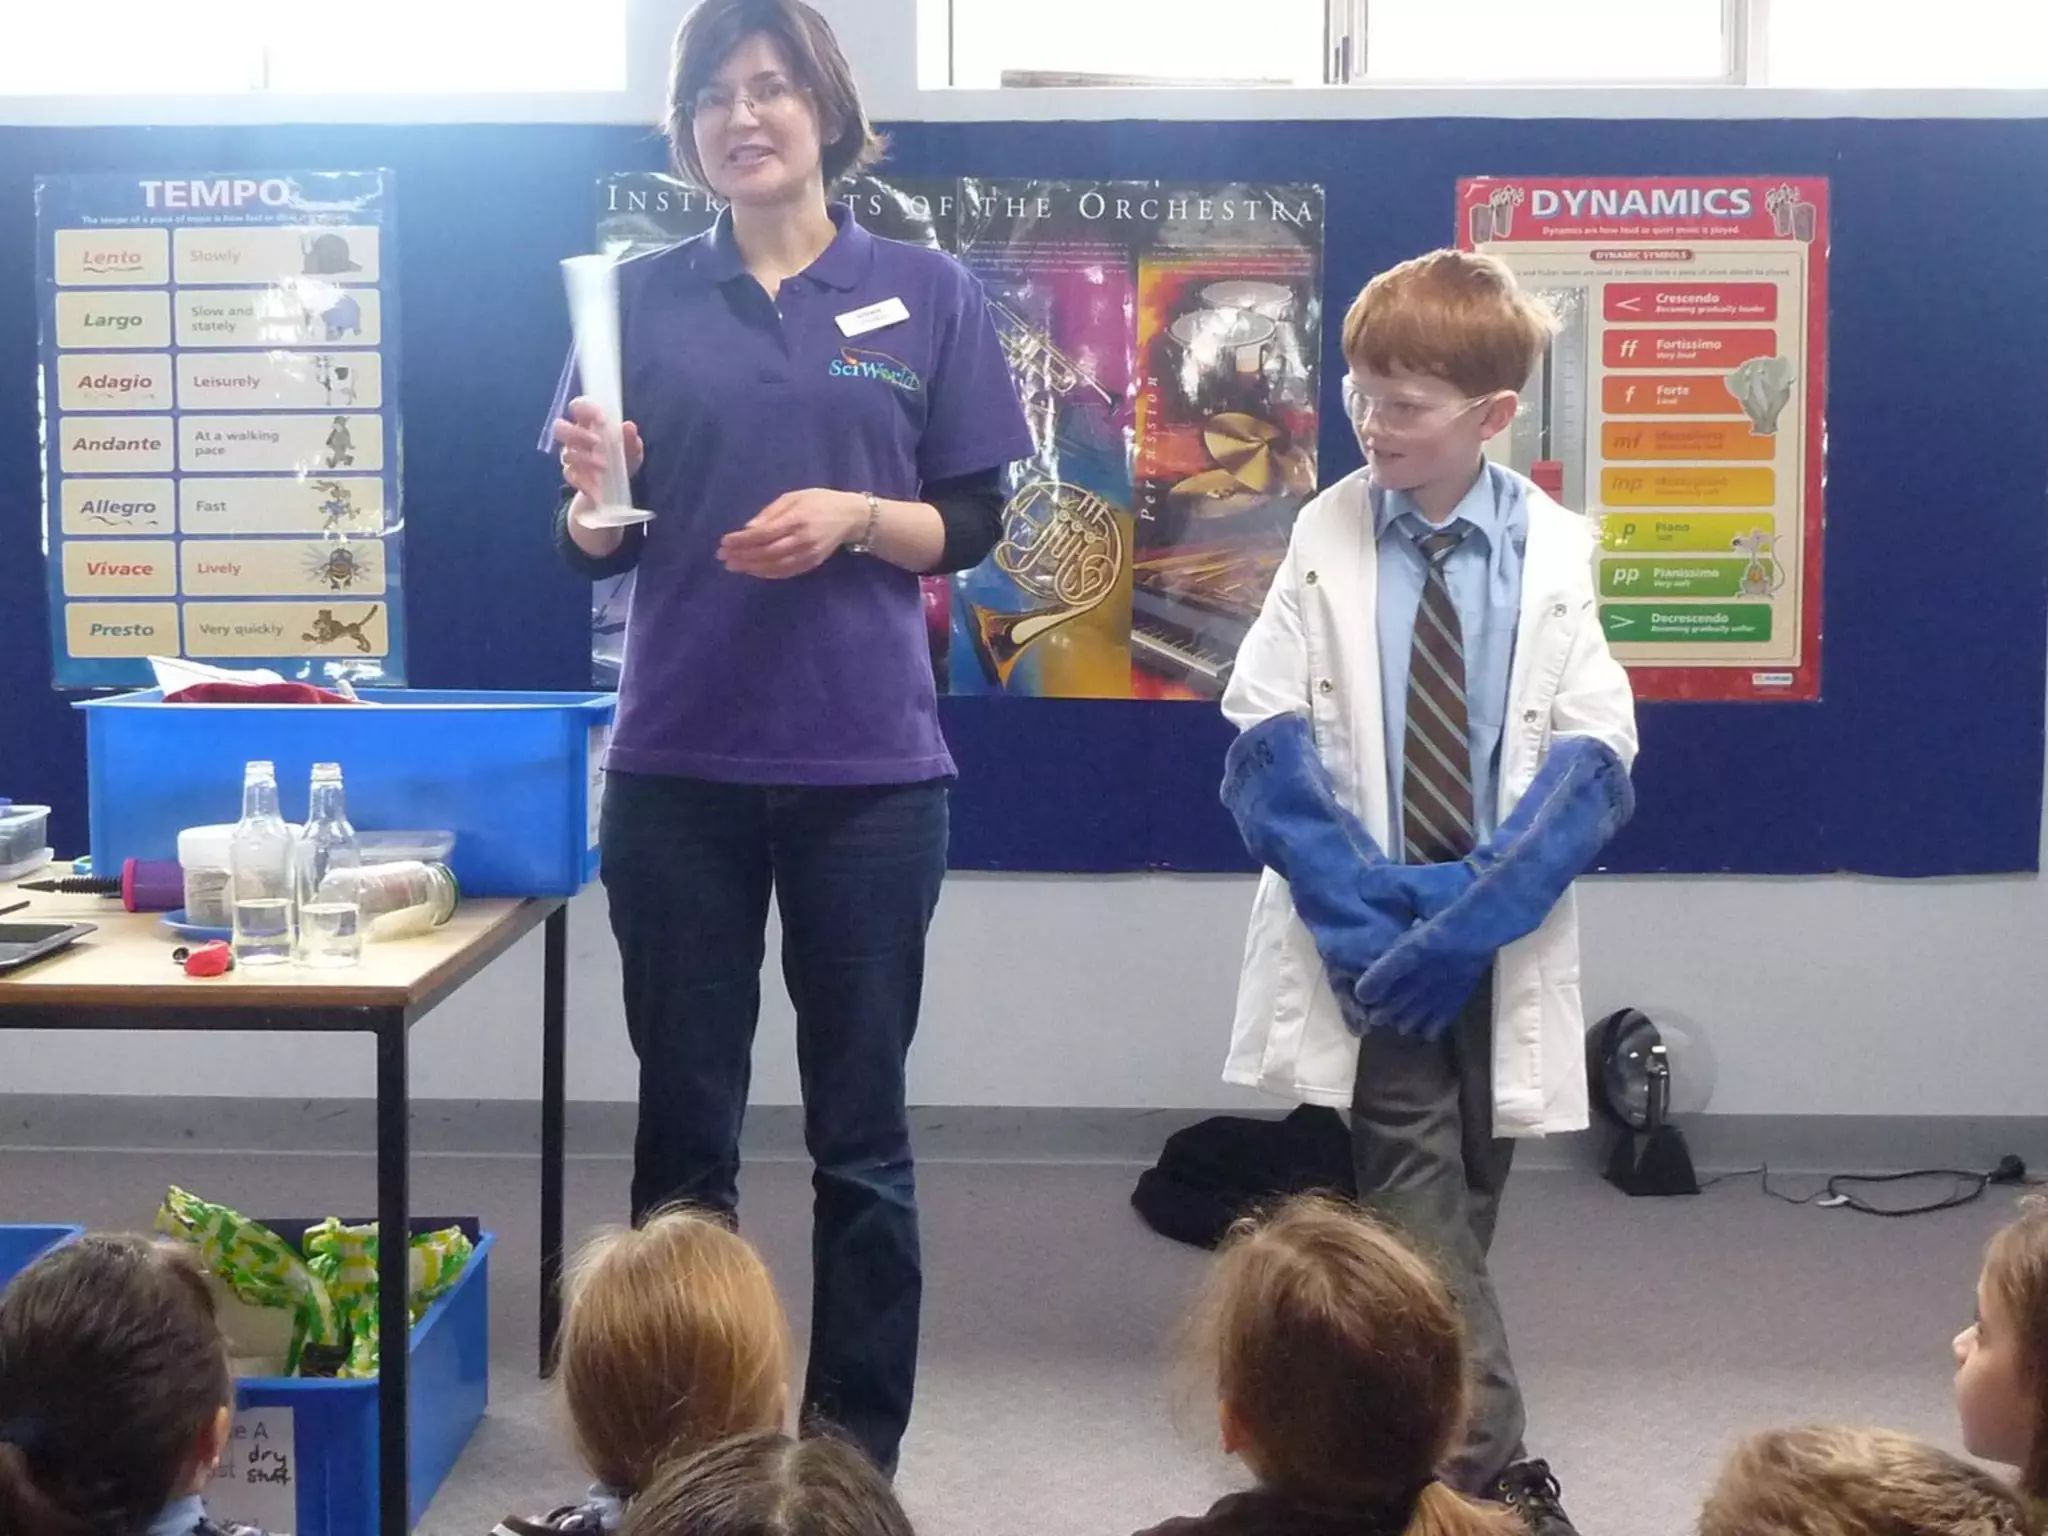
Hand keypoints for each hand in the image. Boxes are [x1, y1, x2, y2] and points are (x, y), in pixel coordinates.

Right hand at [552, 397, 644, 506]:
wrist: (616, 487)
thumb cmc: (622, 458)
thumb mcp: (632, 449)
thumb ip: (631, 438)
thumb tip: (629, 427)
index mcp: (589, 423)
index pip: (578, 406)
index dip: (585, 408)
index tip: (602, 419)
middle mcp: (575, 437)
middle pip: (560, 427)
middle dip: (577, 434)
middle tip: (597, 442)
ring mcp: (570, 456)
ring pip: (565, 454)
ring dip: (584, 459)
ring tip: (605, 466)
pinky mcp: (571, 475)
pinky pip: (570, 475)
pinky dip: (584, 479)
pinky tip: (597, 484)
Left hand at [719, 489, 867, 579]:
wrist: (851, 517)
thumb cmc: (819, 501)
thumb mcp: (794, 497)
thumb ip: (770, 513)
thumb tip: (747, 529)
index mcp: (796, 519)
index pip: (763, 534)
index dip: (742, 540)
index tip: (724, 542)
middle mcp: (802, 539)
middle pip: (766, 552)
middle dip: (742, 556)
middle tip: (722, 557)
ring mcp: (808, 554)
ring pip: (775, 566)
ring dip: (751, 567)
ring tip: (733, 566)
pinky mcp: (812, 563)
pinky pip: (786, 572)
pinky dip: (768, 573)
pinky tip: (754, 571)